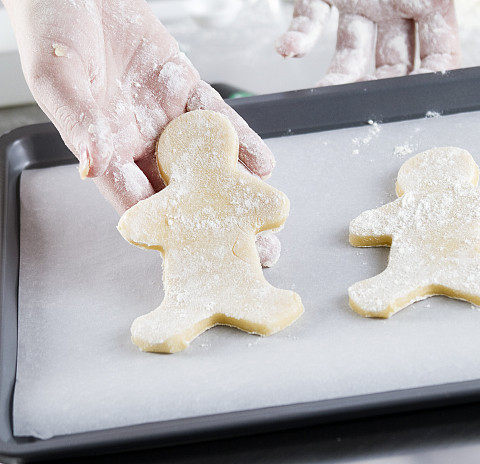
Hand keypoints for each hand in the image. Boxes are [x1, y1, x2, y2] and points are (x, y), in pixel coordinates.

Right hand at [5, 0, 280, 266]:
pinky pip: (217, 120)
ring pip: (206, 161)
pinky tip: (261, 164)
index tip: (197, 257)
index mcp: (101, 146)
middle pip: (182, 191)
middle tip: (250, 251)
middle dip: (217, 222)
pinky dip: (239, 140)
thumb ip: (81, 125)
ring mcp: (165, 115)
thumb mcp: (59, 78)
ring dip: (237, 189)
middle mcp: (136, 138)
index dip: (170, 230)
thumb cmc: (50, 25)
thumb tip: (96, 168)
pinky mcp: (185, 88)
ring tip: (265, 215)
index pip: (137, 199)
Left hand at [276, 0, 479, 85]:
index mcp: (431, 3)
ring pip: (350, 53)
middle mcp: (395, 9)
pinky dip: (298, 36)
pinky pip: (309, 19)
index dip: (434, 78)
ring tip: (327, 98)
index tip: (424, 102)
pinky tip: (289, 51)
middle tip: (371, 112)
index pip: (439, 53)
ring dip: (339, 77)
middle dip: (384, 88)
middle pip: (394, 64)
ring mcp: (359, 3)